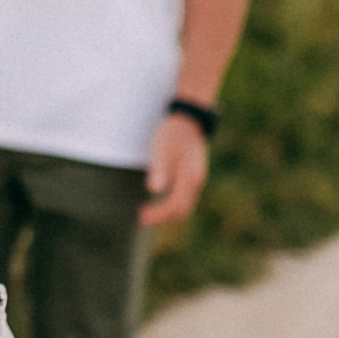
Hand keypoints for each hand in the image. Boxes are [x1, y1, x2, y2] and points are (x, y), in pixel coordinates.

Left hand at [141, 110, 210, 225]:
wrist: (188, 119)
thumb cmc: (172, 133)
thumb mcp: (162, 149)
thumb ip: (160, 169)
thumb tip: (154, 189)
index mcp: (190, 177)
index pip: (176, 205)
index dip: (159, 214)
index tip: (141, 215)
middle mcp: (197, 182)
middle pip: (182, 210)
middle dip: (162, 217)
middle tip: (142, 217)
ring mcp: (196, 179)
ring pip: (185, 205)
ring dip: (167, 211)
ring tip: (147, 212)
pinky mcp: (192, 176)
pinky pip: (185, 197)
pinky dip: (172, 203)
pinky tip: (160, 200)